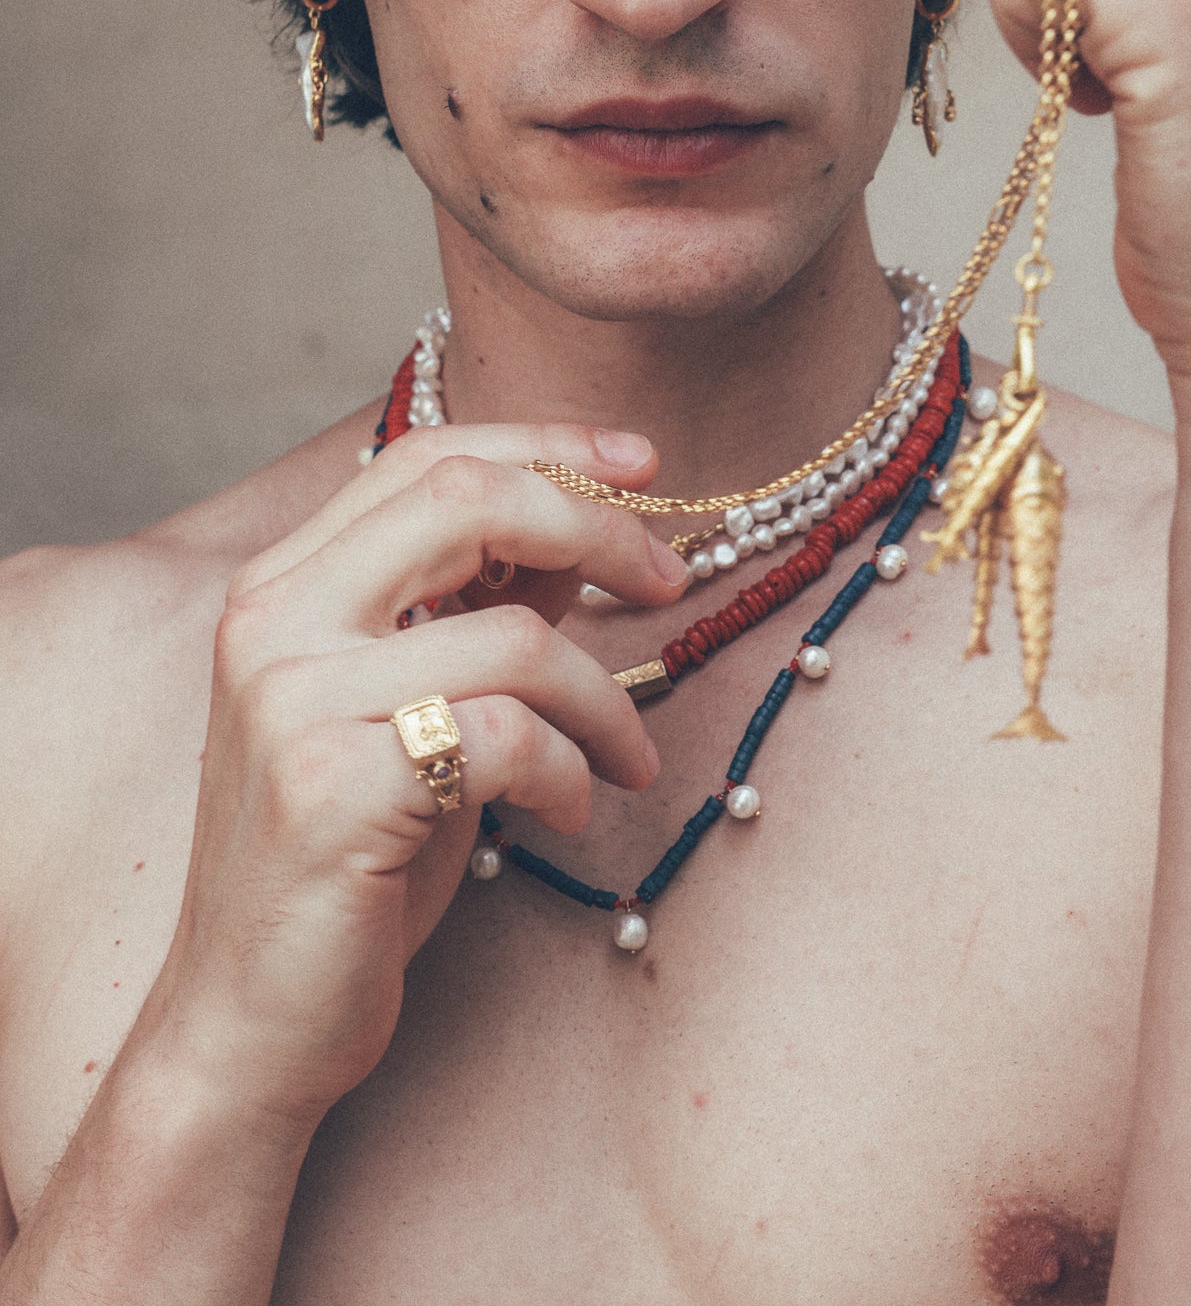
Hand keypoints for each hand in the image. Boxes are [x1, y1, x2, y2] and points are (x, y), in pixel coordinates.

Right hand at [138, 425, 686, 1129]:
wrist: (248, 1021)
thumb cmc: (348, 859)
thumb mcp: (416, 708)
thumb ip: (478, 608)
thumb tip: (584, 527)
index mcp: (284, 584)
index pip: (428, 456)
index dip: (548, 444)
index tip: (645, 463)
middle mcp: (273, 621)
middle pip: (465, 501)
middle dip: (596, 527)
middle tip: (668, 582)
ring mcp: (293, 701)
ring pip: (515, 638)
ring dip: (605, 700)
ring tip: (626, 758)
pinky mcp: (332, 789)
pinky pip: (509, 737)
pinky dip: (570, 769)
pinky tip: (568, 809)